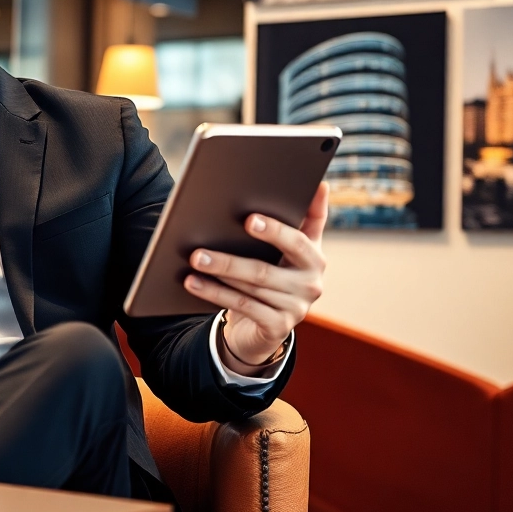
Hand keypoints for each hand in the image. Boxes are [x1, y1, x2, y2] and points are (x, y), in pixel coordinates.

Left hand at [183, 182, 328, 370]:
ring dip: (219, 272)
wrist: (263, 325)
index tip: (250, 219)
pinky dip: (216, 293)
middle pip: (266, 267)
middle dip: (231, 257)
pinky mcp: (279, 327)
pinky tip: (194, 283)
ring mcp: (297, 307)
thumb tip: (319, 184)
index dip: (277, 229)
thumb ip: (299, 219)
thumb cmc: (271, 273)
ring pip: (251, 286)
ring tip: (194, 260)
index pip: (300, 238)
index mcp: (314, 256)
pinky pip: (243, 306)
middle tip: (202, 246)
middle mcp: (312, 282)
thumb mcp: (285, 249)